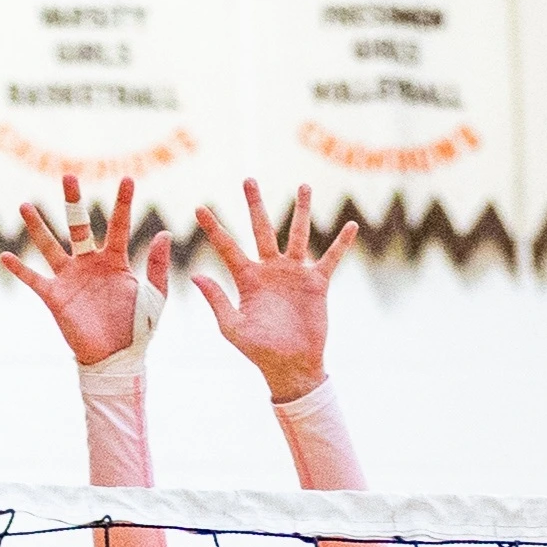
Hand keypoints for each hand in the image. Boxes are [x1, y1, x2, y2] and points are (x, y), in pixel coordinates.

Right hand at [0, 172, 168, 368]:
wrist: (117, 358)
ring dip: (37, 226)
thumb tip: (164, 233)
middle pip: (79, 225)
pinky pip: (34, 280)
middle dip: (73, 201)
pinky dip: (20, 270)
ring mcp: (70, 278)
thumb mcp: (155, 297)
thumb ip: (158, 267)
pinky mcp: (55, 297)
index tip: (128, 179)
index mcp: (115, 261)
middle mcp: (89, 263)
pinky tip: (6, 256)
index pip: (118, 226)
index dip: (123, 203)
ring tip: (25, 205)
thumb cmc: (138, 328)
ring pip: (50, 246)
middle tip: (69, 176)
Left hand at [188, 180, 357, 405]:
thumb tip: (195, 275)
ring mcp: (294, 274)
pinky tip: (351, 225)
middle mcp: (270, 270)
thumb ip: (217, 300)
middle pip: (261, 230)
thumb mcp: (232, 328)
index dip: (213, 228)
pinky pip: (331, 258)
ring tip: (304, 186)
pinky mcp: (316, 284)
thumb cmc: (259, 352)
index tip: (198, 208)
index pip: (227, 247)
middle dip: (255, 205)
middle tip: (248, 179)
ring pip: (298, 235)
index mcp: (247, 279)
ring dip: (301, 210)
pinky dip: (341, 243)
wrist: (291, 367)